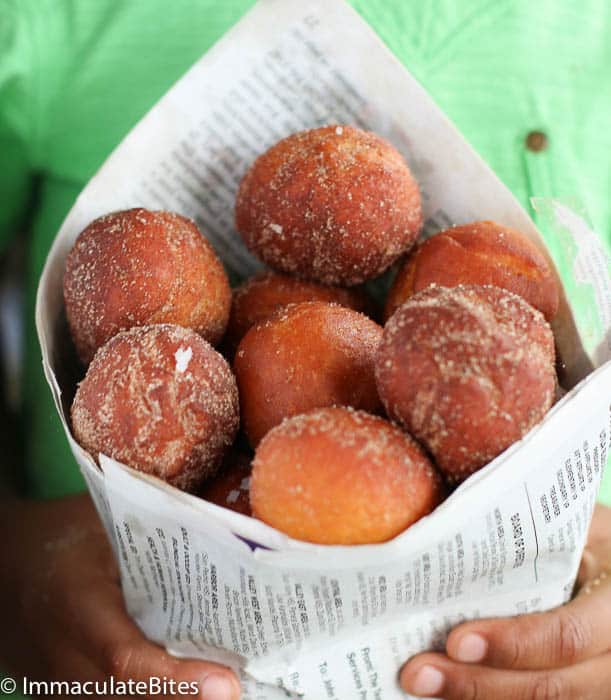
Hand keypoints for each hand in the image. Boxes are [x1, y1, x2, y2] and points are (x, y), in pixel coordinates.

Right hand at [0, 493, 240, 699]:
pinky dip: (155, 696)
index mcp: (73, 604)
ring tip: (224, 681)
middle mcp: (60, 659)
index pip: (123, 657)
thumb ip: (154, 527)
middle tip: (244, 682)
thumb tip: (228, 528)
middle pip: (130, 698)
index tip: (227, 685)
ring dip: (175, 698)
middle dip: (189, 697)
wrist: (5, 567)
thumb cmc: (60, 535)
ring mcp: (56, 689)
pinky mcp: (62, 698)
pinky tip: (191, 683)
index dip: (175, 679)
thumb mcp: (100, 520)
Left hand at [400, 504, 610, 698]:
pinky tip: (450, 690)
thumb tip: (443, 510)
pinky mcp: (586, 691)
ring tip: (423, 683)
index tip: (455, 640)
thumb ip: (533, 529)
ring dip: (476, 697)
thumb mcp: (580, 525)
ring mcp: (604, 683)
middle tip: (418, 674)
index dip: (513, 644)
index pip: (569, 636)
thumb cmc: (591, 538)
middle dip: (478, 684)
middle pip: (552, 687)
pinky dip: (491, 699)